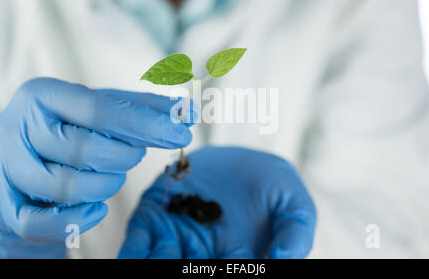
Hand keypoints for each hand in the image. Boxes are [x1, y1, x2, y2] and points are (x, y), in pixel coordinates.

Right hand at [0, 78, 192, 257]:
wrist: (22, 157)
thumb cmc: (70, 128)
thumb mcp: (101, 109)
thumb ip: (142, 108)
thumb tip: (188, 112)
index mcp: (44, 95)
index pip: (99, 109)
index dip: (145, 123)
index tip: (181, 132)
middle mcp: (20, 128)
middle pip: (85, 150)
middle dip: (126, 156)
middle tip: (136, 154)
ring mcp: (10, 168)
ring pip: (67, 187)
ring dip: (107, 185)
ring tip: (115, 175)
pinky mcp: (8, 205)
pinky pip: (42, 223)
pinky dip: (79, 219)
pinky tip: (99, 208)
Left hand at [119, 146, 315, 258]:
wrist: (240, 160)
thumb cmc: (272, 186)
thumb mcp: (294, 205)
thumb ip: (295, 234)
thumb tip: (285, 261)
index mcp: (236, 261)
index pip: (230, 274)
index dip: (229, 271)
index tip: (232, 257)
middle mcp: (201, 257)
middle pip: (188, 273)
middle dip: (184, 272)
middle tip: (189, 260)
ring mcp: (176, 240)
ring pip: (159, 264)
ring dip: (156, 266)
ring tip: (165, 253)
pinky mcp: (153, 219)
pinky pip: (136, 244)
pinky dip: (133, 254)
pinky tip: (137, 254)